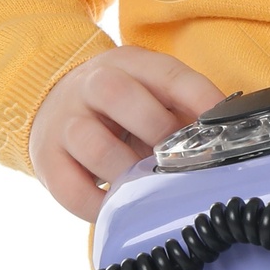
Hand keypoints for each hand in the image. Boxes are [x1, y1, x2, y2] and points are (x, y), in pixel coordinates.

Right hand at [30, 44, 223, 221]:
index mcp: (128, 63)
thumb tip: (222, 137)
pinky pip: (71, 189)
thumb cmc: (117, 105)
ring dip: (127, 170)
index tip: (222, 126)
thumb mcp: (148, 90)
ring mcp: (65, 122)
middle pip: (119, 95)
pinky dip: (99, 205)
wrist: (51, 101)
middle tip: (176, 158)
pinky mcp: (47, 160)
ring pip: (93, 143)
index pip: (167, 73)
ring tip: (146, 185)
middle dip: (156, 129)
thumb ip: (182, 107)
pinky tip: (118, 206)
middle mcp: (92, 85)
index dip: (199, 98)